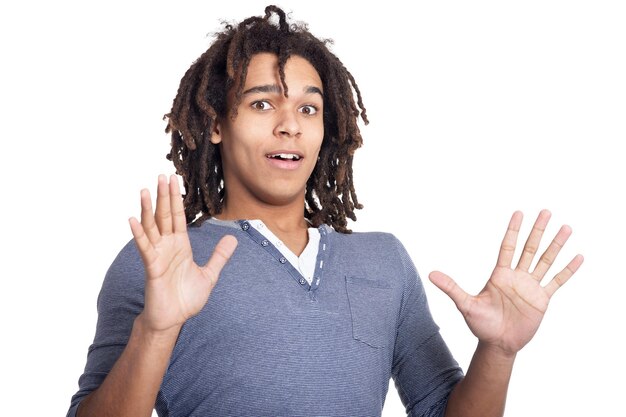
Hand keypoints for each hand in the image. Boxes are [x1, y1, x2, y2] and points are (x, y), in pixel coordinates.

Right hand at [128, 174, 236, 332]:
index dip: (176, 198)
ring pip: (152, 227)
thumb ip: (219, 256)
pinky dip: (138, 234)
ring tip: (145, 190)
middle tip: (162, 175)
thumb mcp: (209, 275)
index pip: (178, 217)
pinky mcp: (152, 267)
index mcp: (180, 246)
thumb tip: (233, 238)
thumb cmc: (186, 298)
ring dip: (148, 209)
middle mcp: (167, 246)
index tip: (174, 180)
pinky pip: (145, 248)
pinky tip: (132, 219)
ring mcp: (158, 255)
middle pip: (165, 216)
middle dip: (164, 196)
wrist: (173, 319)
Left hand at [429, 210, 582, 356]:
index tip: (520, 212)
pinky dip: (568, 270)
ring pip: (545, 260)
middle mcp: (516, 276)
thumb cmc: (480, 324)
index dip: (514, 230)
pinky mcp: (542, 299)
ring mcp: (531, 286)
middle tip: (547, 211)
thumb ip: (452, 288)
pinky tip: (578, 257)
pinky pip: (557, 281)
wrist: (497, 344)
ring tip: (567, 228)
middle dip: (538, 230)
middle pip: (529, 248)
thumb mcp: (465, 304)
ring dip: (556, 245)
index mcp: (499, 274)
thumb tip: (430, 274)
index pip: (508, 246)